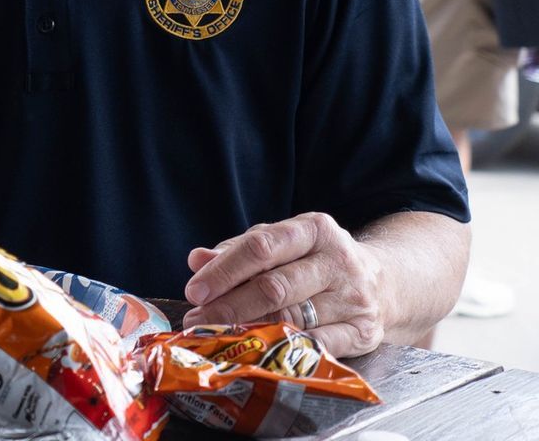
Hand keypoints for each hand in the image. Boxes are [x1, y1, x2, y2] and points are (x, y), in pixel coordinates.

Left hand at [183, 211, 386, 356]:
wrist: (386, 283)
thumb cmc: (317, 261)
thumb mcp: (282, 244)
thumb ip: (239, 250)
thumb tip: (198, 259)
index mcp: (313, 230)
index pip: (261, 248)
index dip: (224, 271)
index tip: (195, 290)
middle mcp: (337, 261)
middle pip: (274, 286)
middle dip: (230, 306)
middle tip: (198, 320)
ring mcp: (354, 298)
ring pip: (292, 318)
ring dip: (249, 330)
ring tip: (218, 337)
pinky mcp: (364, 331)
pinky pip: (317, 345)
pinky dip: (285, 349)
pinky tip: (258, 352)